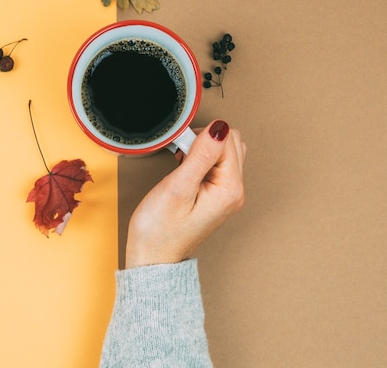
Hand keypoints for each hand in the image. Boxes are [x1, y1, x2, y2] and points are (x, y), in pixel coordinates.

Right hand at [125, 120, 246, 268]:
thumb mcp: (178, 187)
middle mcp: (234, 192)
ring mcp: (226, 195)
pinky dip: (200, 160)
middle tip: (180, 158)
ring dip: (203, 150)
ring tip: (181, 164)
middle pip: (231, 144)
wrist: (152, 258)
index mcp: (230, 189)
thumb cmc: (160, 230)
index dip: (202, 138)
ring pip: (225, 153)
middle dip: (205, 142)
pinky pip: (216, 166)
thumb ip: (201, 155)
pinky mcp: (216, 196)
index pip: (228, 140)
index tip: (181, 152)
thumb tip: (219, 128)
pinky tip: (184, 170)